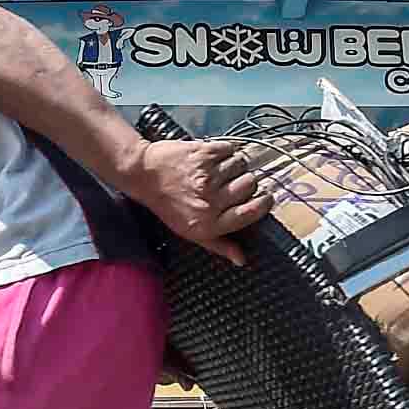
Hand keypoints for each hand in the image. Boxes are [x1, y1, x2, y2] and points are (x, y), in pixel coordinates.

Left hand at [125, 138, 271, 266]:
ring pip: (242, 165)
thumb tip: (242, 259)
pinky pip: (231, 149)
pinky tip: (214, 158)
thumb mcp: (191, 232)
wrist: (144, 175)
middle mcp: (209, 200)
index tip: (265, 198)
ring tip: (221, 170)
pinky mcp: (202, 154)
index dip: (264, 203)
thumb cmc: (168, 206)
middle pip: (251, 185)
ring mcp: (206, 176)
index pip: (252, 212)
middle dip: (247, 182)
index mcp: (209, 223)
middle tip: (234, 183)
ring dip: (236, 166)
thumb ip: (219, 245)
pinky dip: (226, 151)